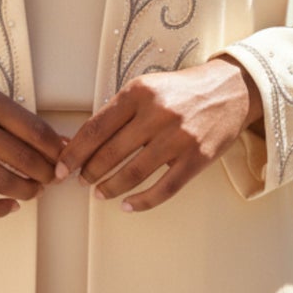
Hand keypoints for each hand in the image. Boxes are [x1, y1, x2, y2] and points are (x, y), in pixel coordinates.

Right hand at [0, 75, 66, 217]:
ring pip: (6, 183)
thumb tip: (57, 142)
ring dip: (28, 192)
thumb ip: (15, 117)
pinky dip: (0, 209)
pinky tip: (10, 206)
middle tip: (52, 179)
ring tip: (34, 191)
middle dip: (46, 174)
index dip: (56, 150)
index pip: (36, 131)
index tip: (64, 159)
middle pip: (26, 159)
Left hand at [55, 57, 262, 212]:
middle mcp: (157, 113)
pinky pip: (165, 188)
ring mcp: (178, 137)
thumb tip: (88, 141)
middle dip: (89, 172)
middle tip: (80, 181)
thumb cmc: (182, 90)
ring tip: (100, 193)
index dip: (74, 152)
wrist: (230, 89)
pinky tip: (128, 205)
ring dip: (111, 187)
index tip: (62, 167)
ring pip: (134, 173)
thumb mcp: (147, 87)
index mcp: (139, 92)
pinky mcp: (197, 157)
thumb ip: (121, 109)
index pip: (96, 127)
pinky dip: (143, 201)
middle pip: (111, 152)